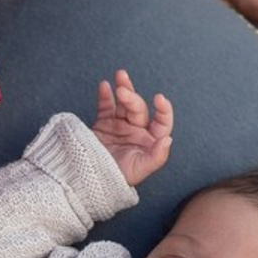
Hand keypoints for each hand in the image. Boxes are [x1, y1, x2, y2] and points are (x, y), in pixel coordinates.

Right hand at [91, 71, 172, 186]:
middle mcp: (137, 130)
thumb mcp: (140, 170)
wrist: (89, 181)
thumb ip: (157, 156)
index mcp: (150, 140)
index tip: (159, 99)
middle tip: (122, 91)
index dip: (163, 109)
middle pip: (138, 108)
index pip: (162, 122)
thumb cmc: (118, 178)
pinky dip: (105, 96)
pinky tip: (105, 86)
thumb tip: (168, 139)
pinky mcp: (103, 124)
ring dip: (123, 88)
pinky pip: (106, 107)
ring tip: (120, 76)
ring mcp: (120, 126)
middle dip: (132, 97)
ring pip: (124, 103)